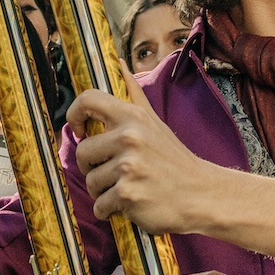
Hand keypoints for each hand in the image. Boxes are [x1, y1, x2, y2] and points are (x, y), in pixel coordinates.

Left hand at [68, 78, 212, 231]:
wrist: (200, 195)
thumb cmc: (173, 160)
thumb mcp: (155, 123)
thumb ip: (134, 95)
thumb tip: (119, 63)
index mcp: (133, 117)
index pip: (88, 100)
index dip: (74, 114)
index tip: (80, 131)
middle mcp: (129, 137)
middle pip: (82, 152)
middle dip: (92, 168)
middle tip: (113, 174)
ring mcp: (128, 166)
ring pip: (91, 182)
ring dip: (102, 192)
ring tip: (125, 189)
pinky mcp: (128, 194)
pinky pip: (100, 206)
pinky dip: (110, 211)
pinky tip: (129, 205)